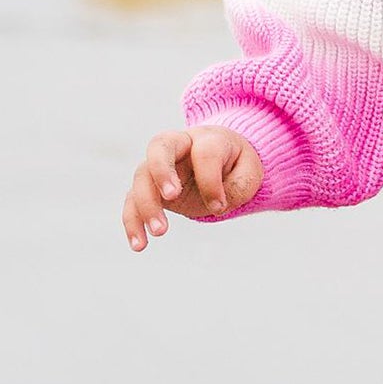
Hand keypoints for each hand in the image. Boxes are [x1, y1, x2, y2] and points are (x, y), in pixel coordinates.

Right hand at [122, 127, 262, 251]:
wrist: (222, 162)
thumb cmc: (236, 165)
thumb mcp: (250, 172)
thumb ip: (238, 185)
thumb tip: (215, 205)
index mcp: (207, 139)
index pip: (204, 153)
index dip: (211, 180)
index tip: (220, 206)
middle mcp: (178, 146)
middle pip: (159, 147)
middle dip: (162, 171)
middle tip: (172, 196)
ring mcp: (159, 166)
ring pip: (141, 177)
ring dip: (147, 205)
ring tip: (160, 232)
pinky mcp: (150, 187)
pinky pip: (132, 200)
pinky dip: (133, 222)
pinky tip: (139, 244)